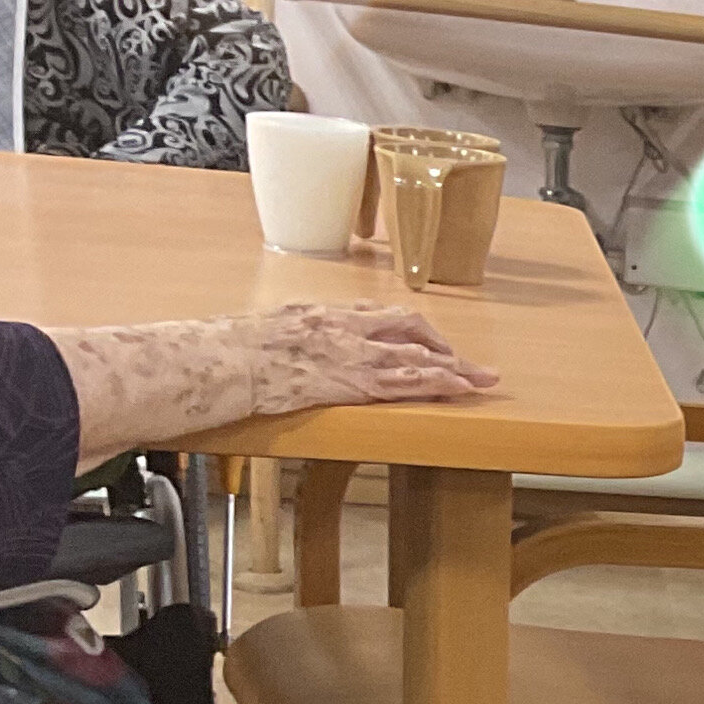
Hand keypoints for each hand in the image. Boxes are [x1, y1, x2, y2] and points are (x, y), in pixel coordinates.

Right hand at [243, 302, 497, 413]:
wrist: (220, 361)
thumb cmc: (230, 348)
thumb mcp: (266, 329)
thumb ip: (292, 332)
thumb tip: (294, 339)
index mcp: (324, 313)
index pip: (379, 315)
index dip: (409, 329)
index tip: (426, 340)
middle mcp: (344, 327)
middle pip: (408, 329)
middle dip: (443, 346)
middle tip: (469, 363)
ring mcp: (351, 353)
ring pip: (416, 356)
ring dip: (454, 368)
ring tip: (482, 379)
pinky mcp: (352, 382)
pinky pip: (405, 382)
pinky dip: (436, 384)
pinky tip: (459, 389)